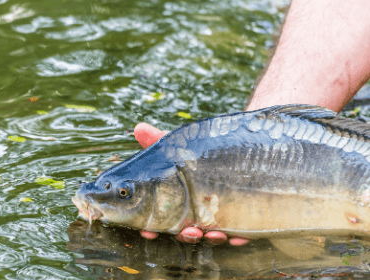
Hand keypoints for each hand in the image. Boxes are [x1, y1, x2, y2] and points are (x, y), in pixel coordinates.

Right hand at [134, 123, 248, 245]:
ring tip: (211, 233)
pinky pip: (241, 233)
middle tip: (187, 231)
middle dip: (185, 235)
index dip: (152, 229)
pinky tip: (238, 237)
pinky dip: (239, 238)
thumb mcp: (180, 146)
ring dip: (210, 239)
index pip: (161, 220)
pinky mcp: (242, 218)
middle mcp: (197, 212)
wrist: (237, 146)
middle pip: (187, 230)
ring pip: (212, 235)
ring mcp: (219, 217)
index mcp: (178, 202)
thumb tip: (138, 127)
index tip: (148, 232)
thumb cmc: (202, 150)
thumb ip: (158, 139)